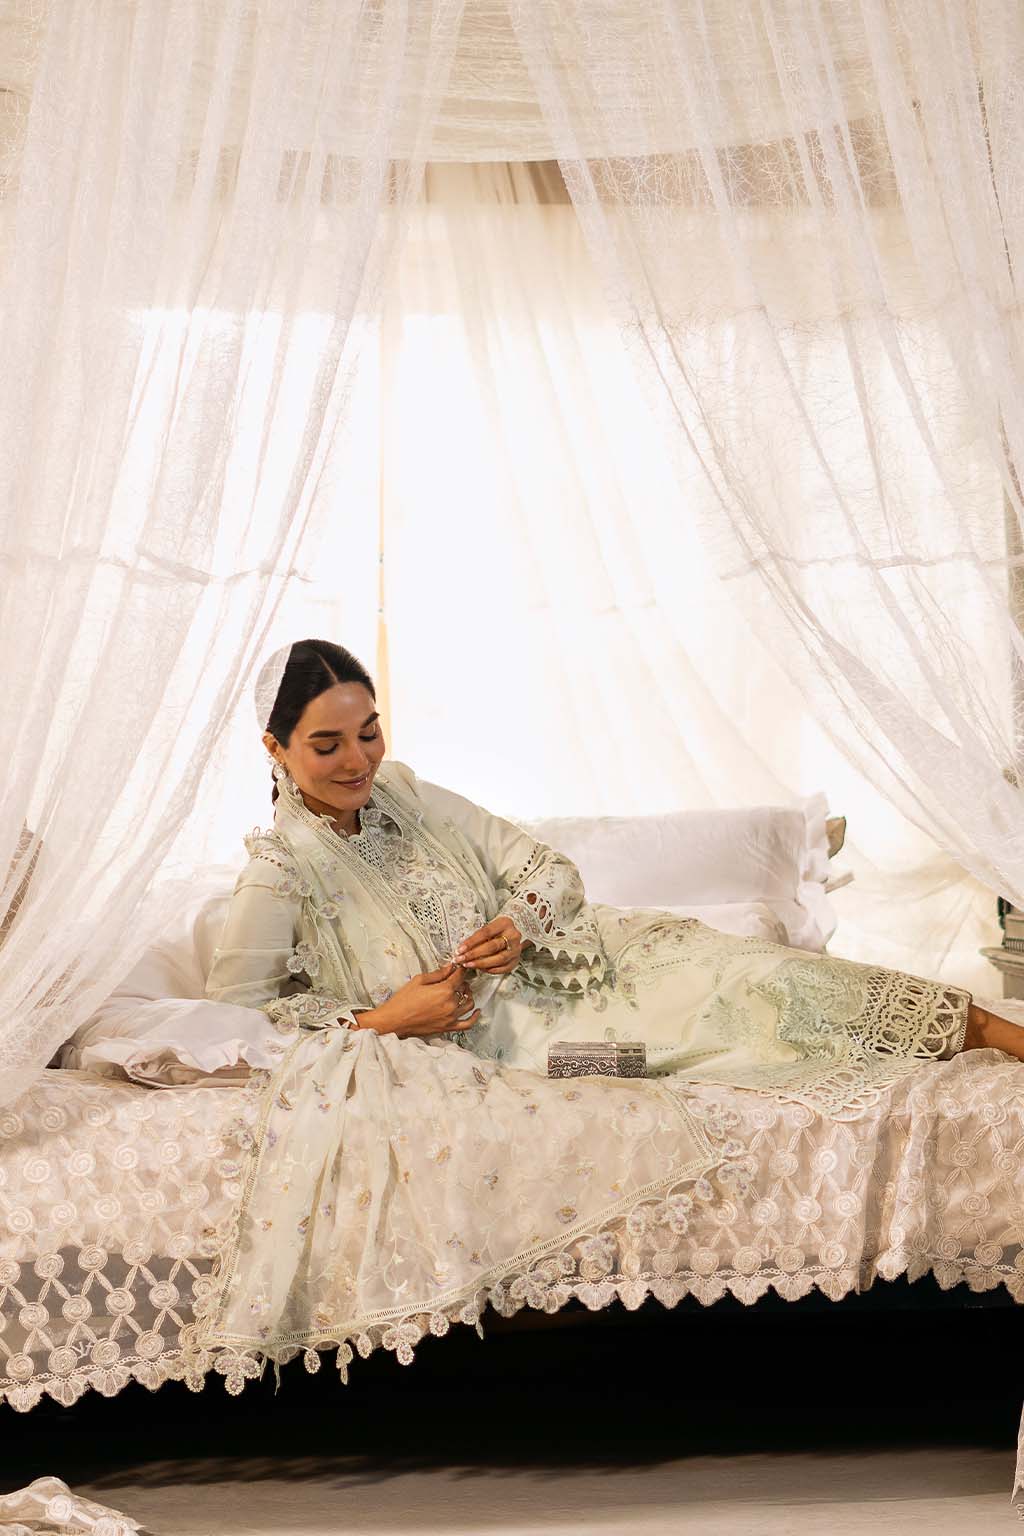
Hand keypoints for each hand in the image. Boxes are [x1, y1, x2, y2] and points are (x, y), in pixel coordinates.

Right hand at [365, 963, 479, 1037]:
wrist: (394, 1021)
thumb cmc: (403, 1001)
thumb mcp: (419, 981)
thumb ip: (437, 974)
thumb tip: (450, 968)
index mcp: (444, 990)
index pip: (459, 976)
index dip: (461, 970)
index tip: (460, 967)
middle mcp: (451, 1004)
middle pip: (465, 990)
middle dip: (462, 982)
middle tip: (456, 979)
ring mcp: (451, 1017)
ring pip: (469, 1004)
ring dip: (468, 996)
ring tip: (463, 992)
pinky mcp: (448, 1027)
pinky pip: (468, 1024)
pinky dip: (475, 1017)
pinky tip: (477, 1011)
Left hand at [455, 917, 522, 974]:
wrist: (510, 934)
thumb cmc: (496, 931)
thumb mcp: (488, 928)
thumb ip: (477, 937)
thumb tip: (462, 950)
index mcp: (505, 923)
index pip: (485, 933)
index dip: (471, 942)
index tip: (460, 949)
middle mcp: (513, 936)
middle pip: (492, 947)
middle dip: (474, 954)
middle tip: (462, 959)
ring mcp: (516, 949)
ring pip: (498, 959)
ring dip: (481, 963)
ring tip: (469, 964)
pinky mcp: (516, 960)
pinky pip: (503, 968)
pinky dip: (490, 970)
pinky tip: (480, 969)